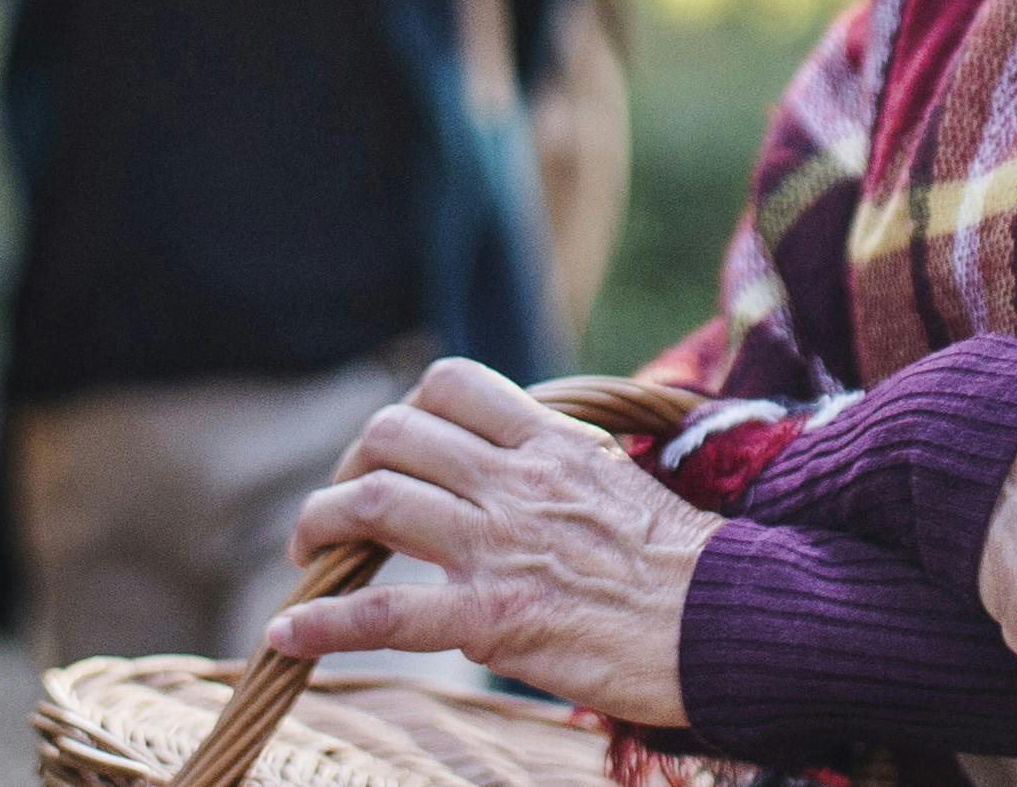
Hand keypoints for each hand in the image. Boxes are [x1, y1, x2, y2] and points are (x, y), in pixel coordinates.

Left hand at [271, 357, 714, 722]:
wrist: (731, 626)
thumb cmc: (687, 567)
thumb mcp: (620, 482)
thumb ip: (559, 468)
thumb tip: (517, 465)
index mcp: (552, 444)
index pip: (453, 384)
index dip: (404, 409)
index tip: (393, 448)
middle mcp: (517, 482)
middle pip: (395, 435)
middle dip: (348, 464)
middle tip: (339, 508)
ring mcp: (500, 547)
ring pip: (375, 504)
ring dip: (319, 523)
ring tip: (304, 551)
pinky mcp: (494, 619)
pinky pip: (386, 614)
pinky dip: (324, 622)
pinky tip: (286, 634)